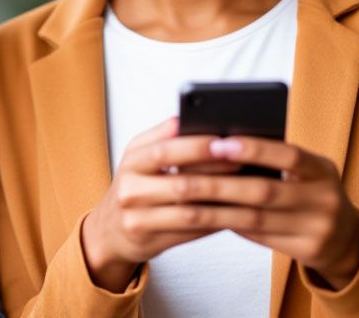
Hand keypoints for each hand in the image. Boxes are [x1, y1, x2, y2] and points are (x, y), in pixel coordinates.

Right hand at [81, 117, 238, 291]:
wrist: (110, 230)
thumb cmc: (135, 186)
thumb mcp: (140, 156)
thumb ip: (164, 136)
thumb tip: (196, 118)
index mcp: (132, 160)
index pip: (165, 150)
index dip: (197, 146)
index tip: (226, 139)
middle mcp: (130, 189)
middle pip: (181, 184)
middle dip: (218, 174)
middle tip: (247, 165)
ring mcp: (136, 218)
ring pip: (190, 212)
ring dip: (223, 203)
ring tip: (248, 191)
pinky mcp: (148, 240)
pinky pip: (191, 233)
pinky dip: (216, 223)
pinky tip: (235, 213)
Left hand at [200, 137, 358, 289]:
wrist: (346, 238)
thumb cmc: (312, 192)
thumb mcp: (308, 171)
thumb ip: (275, 160)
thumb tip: (220, 146)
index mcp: (323, 169)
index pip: (289, 154)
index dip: (253, 149)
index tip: (218, 143)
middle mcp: (325, 199)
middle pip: (265, 191)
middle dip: (221, 183)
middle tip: (185, 176)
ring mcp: (318, 228)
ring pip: (256, 219)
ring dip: (216, 208)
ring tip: (187, 199)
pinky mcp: (306, 250)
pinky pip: (259, 237)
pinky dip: (230, 224)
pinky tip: (206, 216)